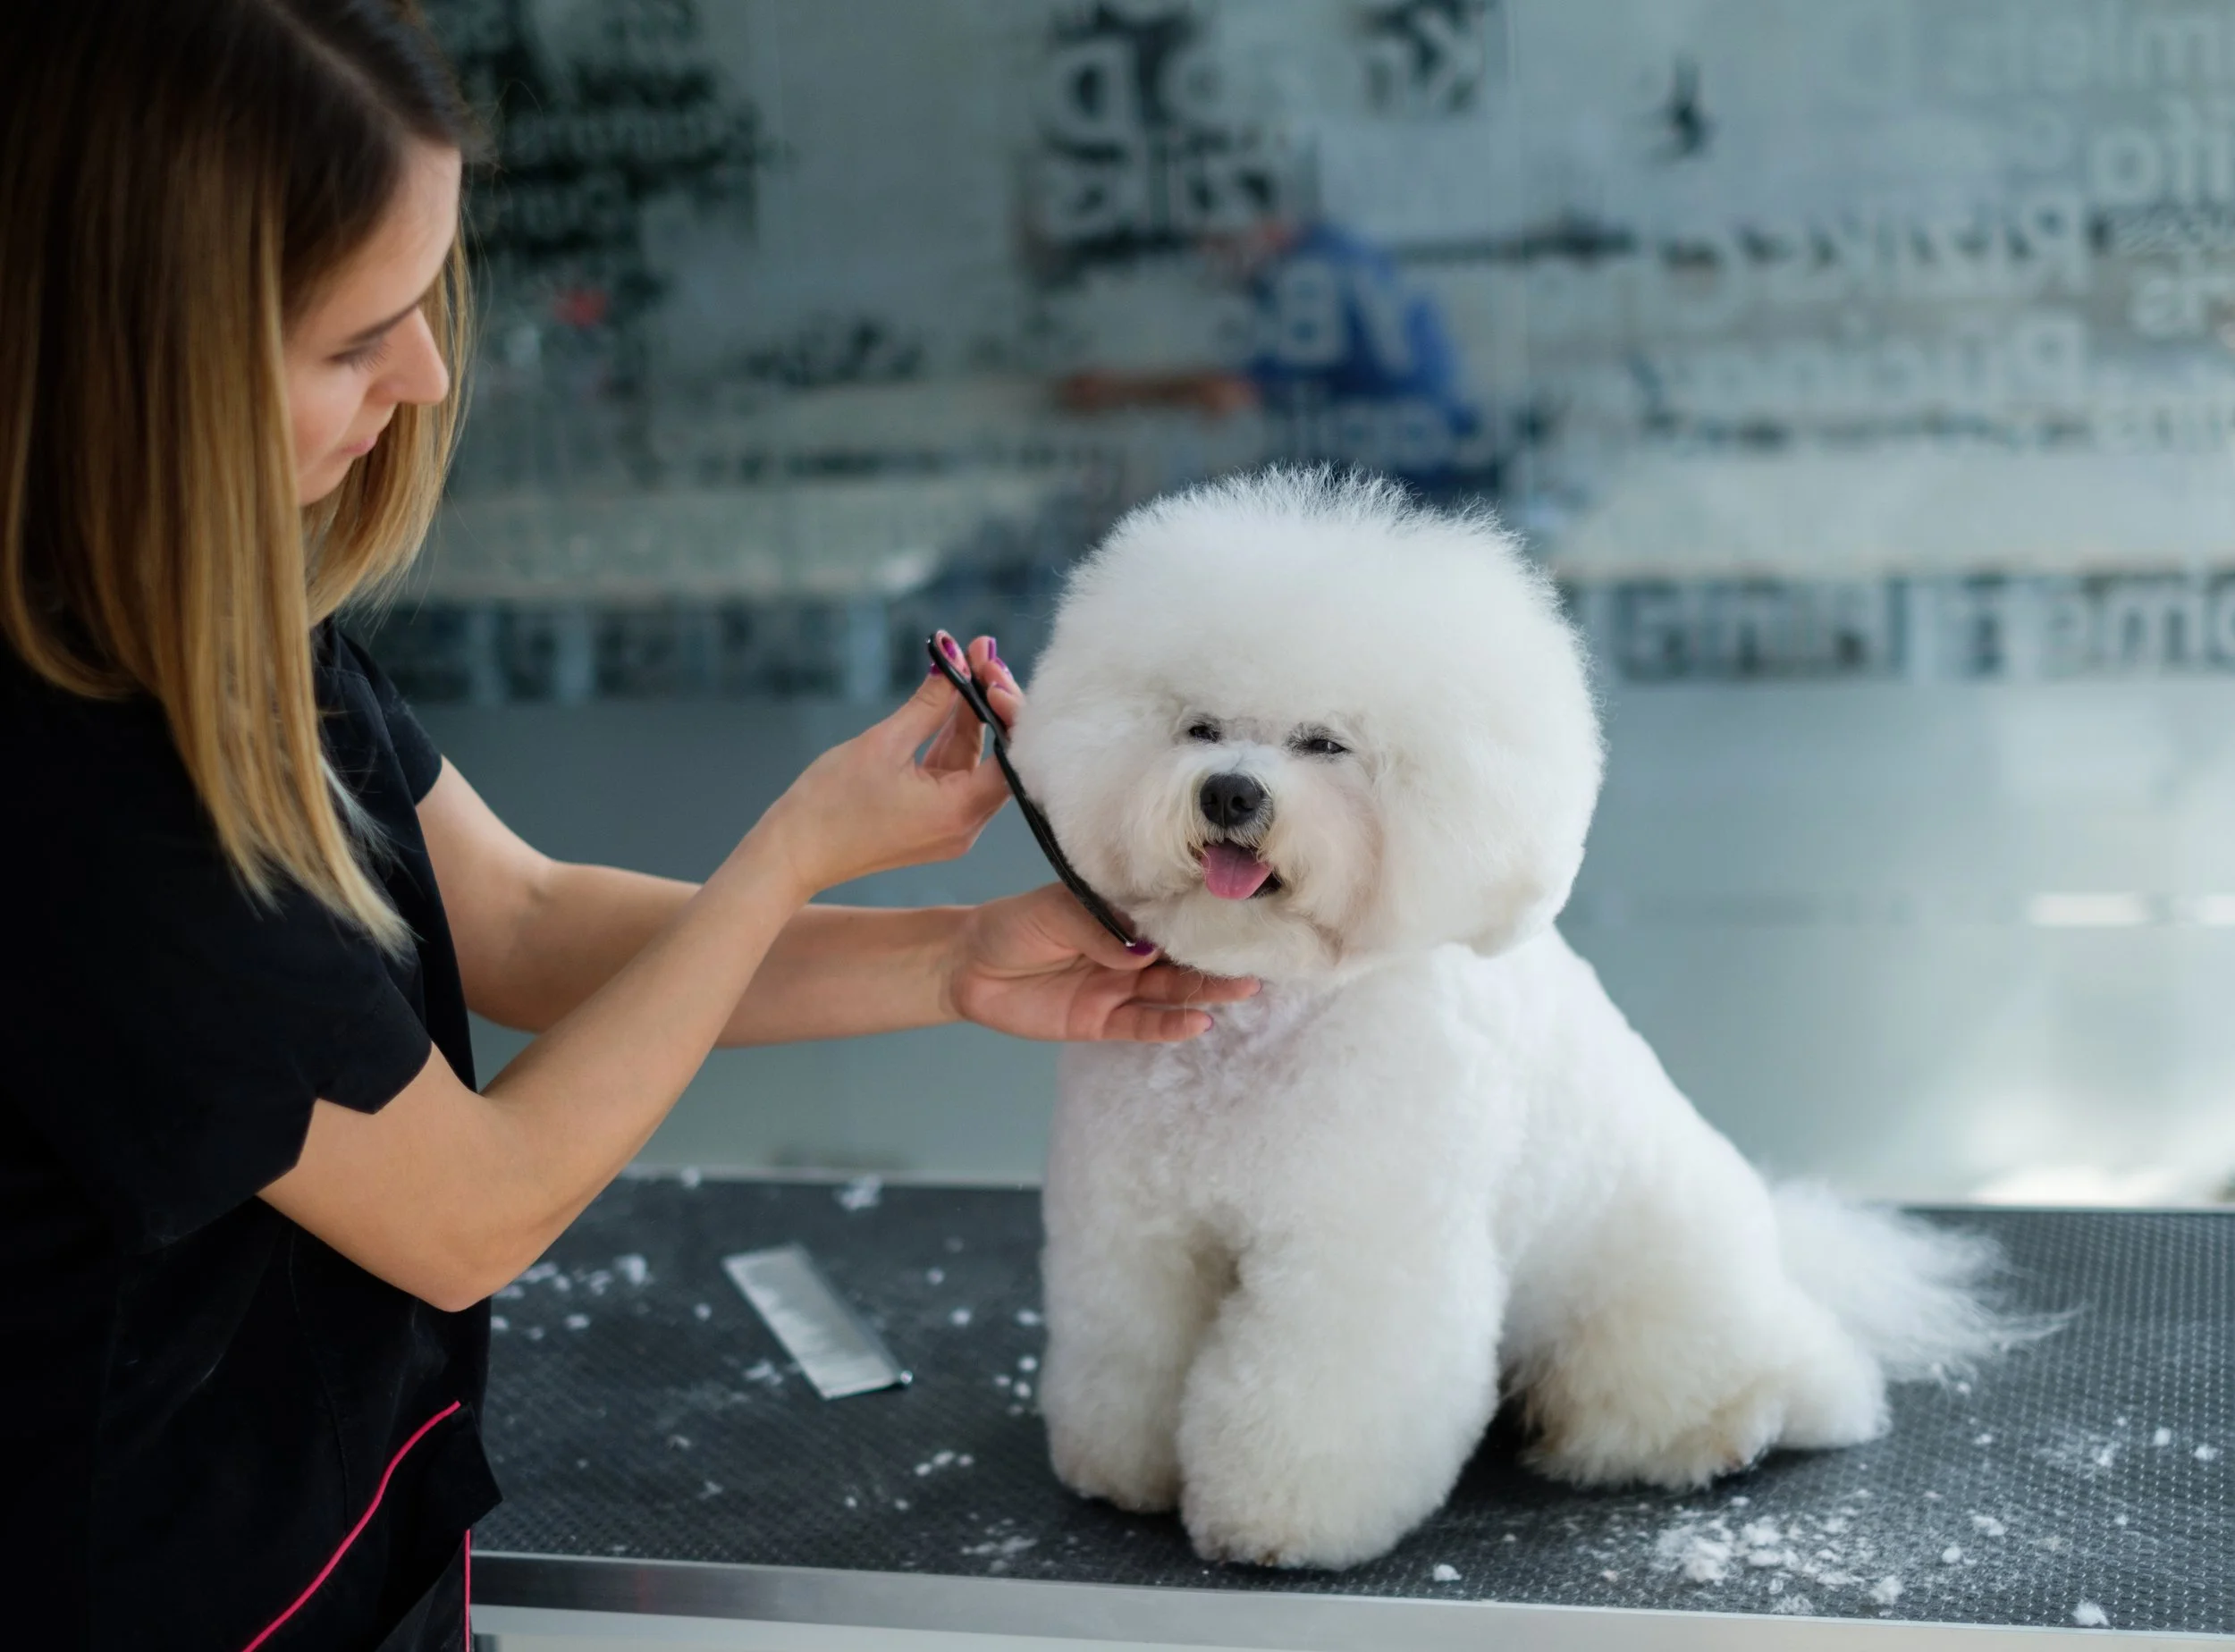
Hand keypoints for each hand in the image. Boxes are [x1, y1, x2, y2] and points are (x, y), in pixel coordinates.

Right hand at [757, 633, 1021, 896]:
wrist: (793, 854)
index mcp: (961, 812)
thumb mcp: (883, 743)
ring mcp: (950, 827)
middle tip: (978, 652)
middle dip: (990, 702)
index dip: (1009, 706)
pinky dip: (951, 739)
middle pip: (999, 756)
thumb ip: (928, 704)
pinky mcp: (932, 822)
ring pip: (974, 761)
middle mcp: (966, 826)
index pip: (1012, 754)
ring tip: (964, 665)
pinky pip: (952, 774)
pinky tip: (949, 701)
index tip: (989, 666)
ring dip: (970, 716)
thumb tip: (955, 662)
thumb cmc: (830, 805)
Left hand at [945, 884, 1258, 1042]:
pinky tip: (1198, 1023)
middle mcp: (1128, 951)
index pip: (1169, 914)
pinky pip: (1143, 1025)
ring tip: (1243, 987)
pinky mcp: (1102, 1022)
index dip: (1202, 915)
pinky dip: (1170, 1026)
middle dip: (1217, 956)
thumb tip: (1144, 950)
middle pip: (1181, 956)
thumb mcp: (1052, 912)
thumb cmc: (1011, 926)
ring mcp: (1119, 987)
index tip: (1243, 912)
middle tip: (1259, 956)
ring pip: (1171, 990)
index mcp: (1120, 914)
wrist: (966, 968)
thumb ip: (1097, 927)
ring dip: (1206, 990)